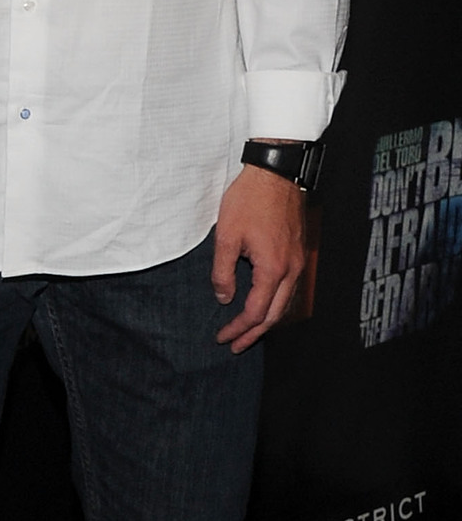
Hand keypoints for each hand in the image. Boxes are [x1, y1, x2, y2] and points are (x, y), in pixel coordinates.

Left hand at [212, 164, 306, 353]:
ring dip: (265, 320)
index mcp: (273, 269)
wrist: (275, 174)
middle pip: (274, 314)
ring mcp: (298, 262)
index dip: (238, 328)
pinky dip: (274, 303)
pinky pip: (288, 288)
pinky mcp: (298, 253)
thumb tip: (224, 298)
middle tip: (234, 345)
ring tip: (247, 332)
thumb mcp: (226, 235)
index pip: (256, 311)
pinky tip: (262, 304)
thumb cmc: (249, 201)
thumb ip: (223, 271)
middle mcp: (292, 271)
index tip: (222, 337)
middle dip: (254, 333)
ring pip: (284, 303)